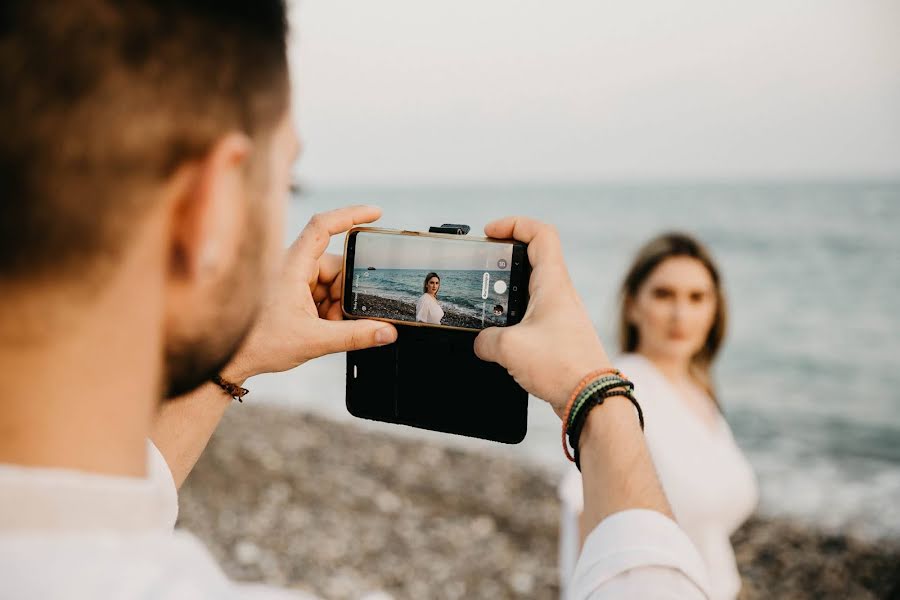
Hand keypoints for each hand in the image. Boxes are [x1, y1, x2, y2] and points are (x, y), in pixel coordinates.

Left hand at [224, 205, 397, 380]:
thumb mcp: (314, 341)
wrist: (230, 360)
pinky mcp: (290, 292)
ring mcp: (290, 278)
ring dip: (336, 305)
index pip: (323, 226)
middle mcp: (290, 266)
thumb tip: (387, 331)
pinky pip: (320, 292)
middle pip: (334, 265)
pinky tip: (320, 328)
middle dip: (346, 292)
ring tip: (325, 329)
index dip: (351, 215)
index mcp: (292, 266)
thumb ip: (355, 336)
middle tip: (342, 318)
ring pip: (330, 282)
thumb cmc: (258, 345)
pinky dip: (327, 310)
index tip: (377, 214)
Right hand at [474, 217, 610, 417]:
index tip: (490, 233)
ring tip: (484, 308)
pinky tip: (498, 338)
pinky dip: (513, 320)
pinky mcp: (558, 336)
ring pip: (530, 290)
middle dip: (504, 260)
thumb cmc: (563, 366)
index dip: (514, 224)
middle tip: (482, 269)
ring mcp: (560, 315)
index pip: (540, 233)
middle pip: (532, 259)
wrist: (591, 397)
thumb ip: (486, 340)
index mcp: (553, 283)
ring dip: (506, 294)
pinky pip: (532, 317)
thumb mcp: (509, 348)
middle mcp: (559, 294)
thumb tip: (480, 343)